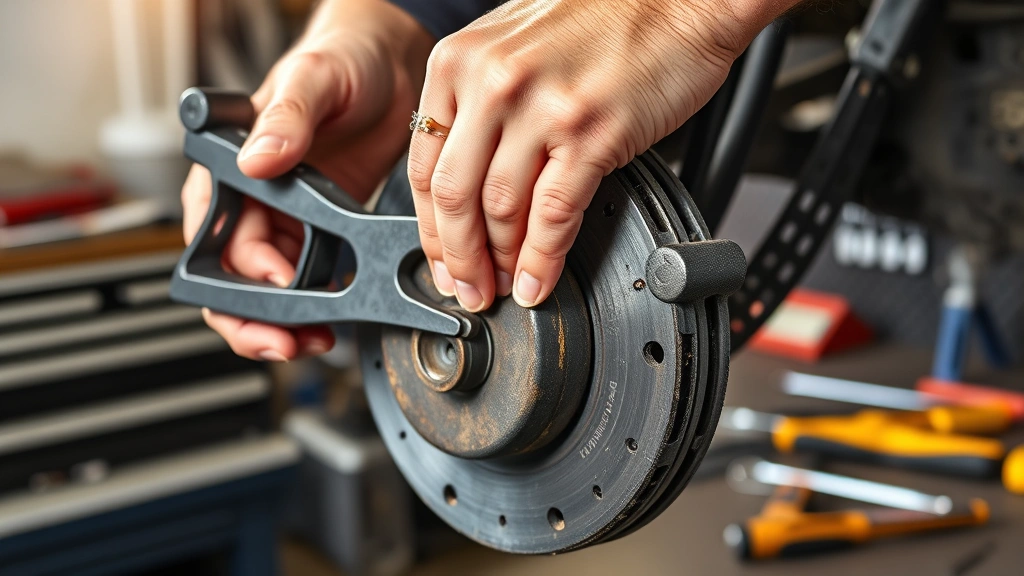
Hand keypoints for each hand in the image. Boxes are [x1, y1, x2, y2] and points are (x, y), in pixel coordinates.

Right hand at [181, 0, 433, 360]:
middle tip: (289, 343)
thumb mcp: (315, 79)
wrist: (392, 62)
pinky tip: (342, 318)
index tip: (282, 286)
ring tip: (316, 341)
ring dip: (289, 324)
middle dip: (256, 321)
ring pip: (274, 291)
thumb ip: (286, 117)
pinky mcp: (324, 229)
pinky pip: (314, 280)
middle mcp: (253, 199)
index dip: (243, 274)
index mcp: (230, 166)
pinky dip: (323, 305)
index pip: (215, 237)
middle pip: (236, 280)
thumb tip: (259, 159)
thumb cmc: (343, 57)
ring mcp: (288, 218)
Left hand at [408, 0, 790, 311]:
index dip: (430, 230)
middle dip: (457, 258)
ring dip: (502, 263)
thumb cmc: (606, 20)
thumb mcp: (513, 47)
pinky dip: (544, 259)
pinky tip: (541, 279)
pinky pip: (553, 215)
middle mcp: (491, 82)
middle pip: (454, 196)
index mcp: (459, 62)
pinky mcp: (590, 132)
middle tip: (467, 290)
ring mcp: (540, 108)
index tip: (440, 260)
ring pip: (500, 211)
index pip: (423, 166)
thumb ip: (481, 105)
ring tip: (507, 287)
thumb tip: (471, 182)